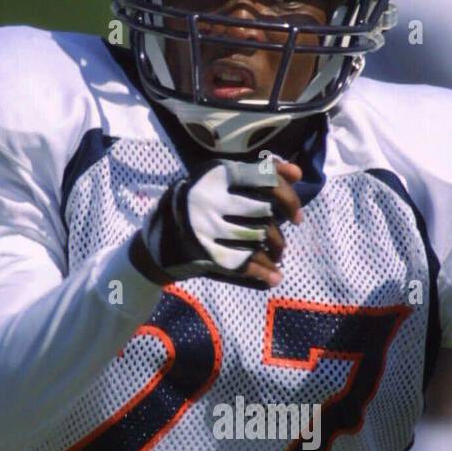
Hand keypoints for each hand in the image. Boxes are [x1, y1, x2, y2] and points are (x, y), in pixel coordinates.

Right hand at [136, 157, 301, 287]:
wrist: (154, 247)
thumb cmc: (191, 210)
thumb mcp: (216, 185)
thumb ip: (255, 176)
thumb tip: (297, 172)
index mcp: (215, 173)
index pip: (264, 178)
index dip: (288, 197)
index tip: (297, 216)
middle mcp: (211, 195)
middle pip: (265, 210)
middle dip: (280, 232)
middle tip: (282, 245)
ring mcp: (207, 225)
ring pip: (259, 237)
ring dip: (274, 252)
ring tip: (275, 259)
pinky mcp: (205, 252)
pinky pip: (246, 262)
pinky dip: (264, 273)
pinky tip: (273, 278)